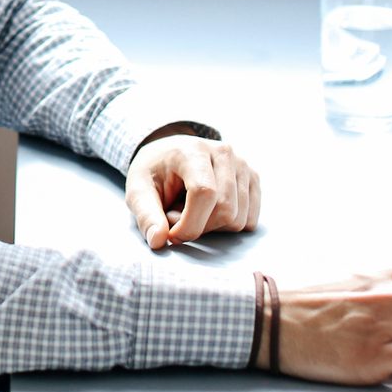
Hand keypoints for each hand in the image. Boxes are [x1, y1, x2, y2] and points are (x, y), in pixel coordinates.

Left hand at [125, 132, 259, 247]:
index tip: (172, 235)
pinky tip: (210, 211)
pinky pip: (250, 221)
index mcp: (193, 150)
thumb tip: (158, 241)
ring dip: (212, 227)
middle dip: (198, 226)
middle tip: (176, 216)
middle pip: (225, 211)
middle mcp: (224, 152)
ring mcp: (243, 165)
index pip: (204, 193)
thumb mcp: (137, 190)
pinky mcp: (253, 179)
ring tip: (191, 210)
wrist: (170, 155)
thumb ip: (146, 215)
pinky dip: (228, 226)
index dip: (190, 224)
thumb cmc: (154, 173)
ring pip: (238, 219)